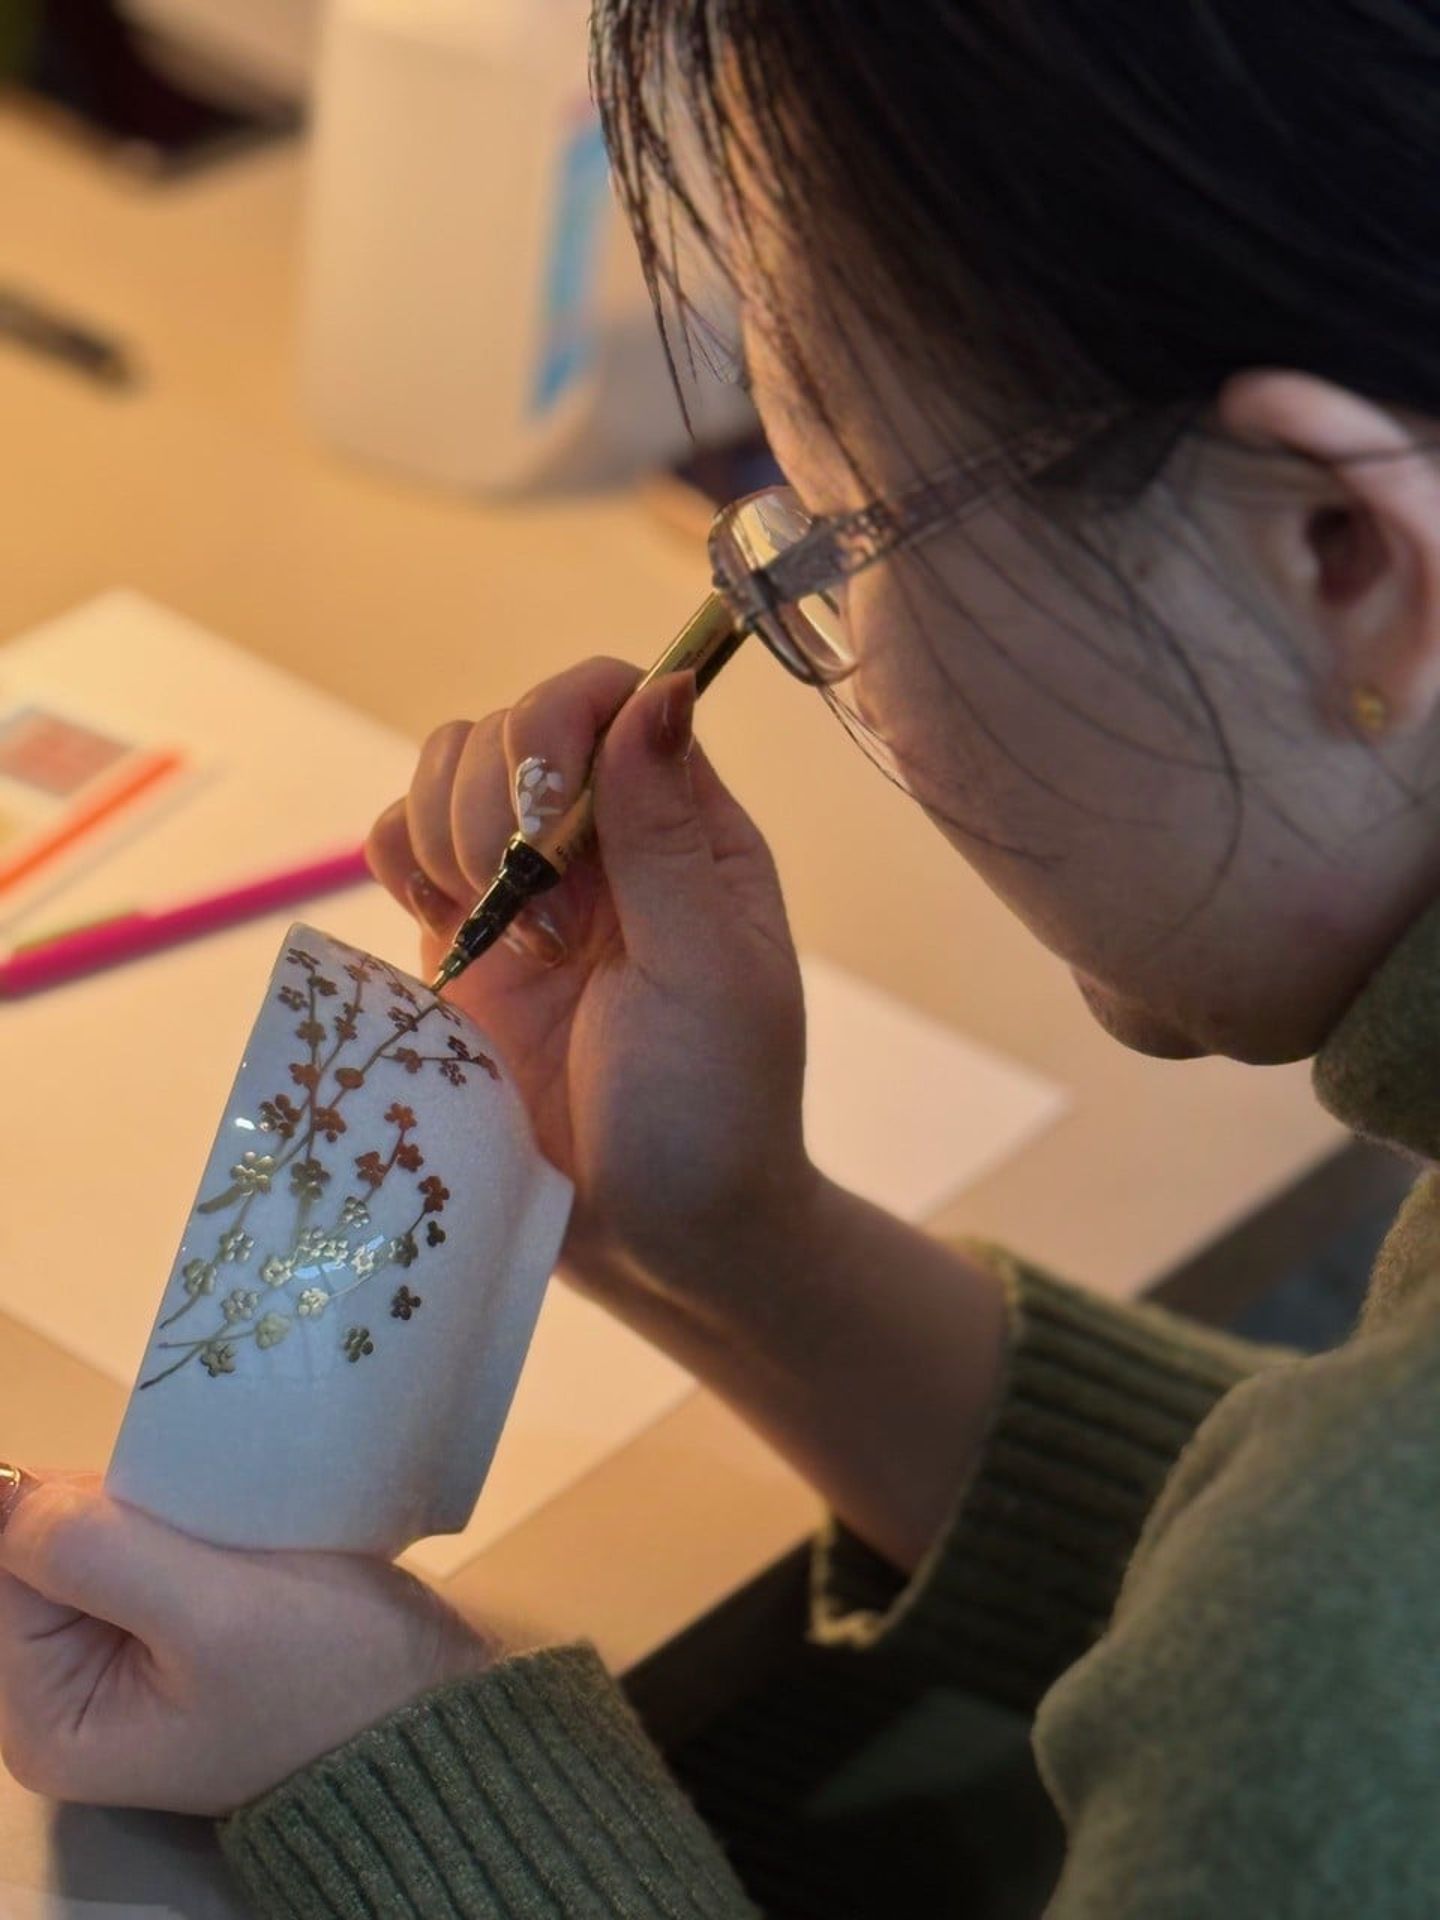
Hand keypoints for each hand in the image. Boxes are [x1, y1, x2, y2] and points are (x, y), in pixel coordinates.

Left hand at [0, 1469, 493, 1815]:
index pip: (4, 1571)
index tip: (152, 1501)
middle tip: (196, 1513)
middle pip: (38, 1556)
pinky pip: (134, 1550)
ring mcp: (114, 1664)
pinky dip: (172, 1520)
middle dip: (108, 1511)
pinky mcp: (164, 1632)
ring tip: (222, 1521)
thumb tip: (6, 1492)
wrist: (431, 1707)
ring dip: (147, 1510)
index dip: (63, 1512)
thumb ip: (94, 1552)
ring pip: (89, 1541)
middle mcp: (60, 1701)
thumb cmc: (327, 1670)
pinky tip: (226, 1525)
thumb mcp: (213, 1611)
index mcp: (46, 1721)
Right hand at [366, 660, 814, 1292]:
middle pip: (507, 724)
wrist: (657, 1238)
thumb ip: (668, 831)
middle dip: (499, 811)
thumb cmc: (712, 1112)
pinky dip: (401, 863)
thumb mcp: (707, 972)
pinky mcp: (457, 940)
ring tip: (506, 945)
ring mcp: (523, 885)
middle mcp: (602, 837)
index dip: (557, 733)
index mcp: (685, 826)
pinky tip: (446, 932)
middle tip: (548, 935)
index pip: (606, 696)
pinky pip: (397, 846)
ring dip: (449, 836)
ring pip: (443, 772)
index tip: (553, 835)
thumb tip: (661, 684)